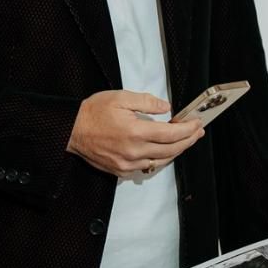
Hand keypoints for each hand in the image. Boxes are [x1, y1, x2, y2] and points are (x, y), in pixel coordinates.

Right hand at [67, 92, 204, 177]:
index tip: (197, 123)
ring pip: (160, 161)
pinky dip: (157, 160)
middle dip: (188, 141)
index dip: (188, 129)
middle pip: (170, 150)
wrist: (71, 130)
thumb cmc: (93, 112)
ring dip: (175, 152)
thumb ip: (146, 102)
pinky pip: (145, 168)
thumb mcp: (120, 97)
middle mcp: (134, 152)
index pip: (171, 134)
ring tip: (184, 141)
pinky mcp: (120, 170)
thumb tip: (166, 107)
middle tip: (197, 132)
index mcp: (136, 132)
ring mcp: (127, 164)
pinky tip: (162, 152)